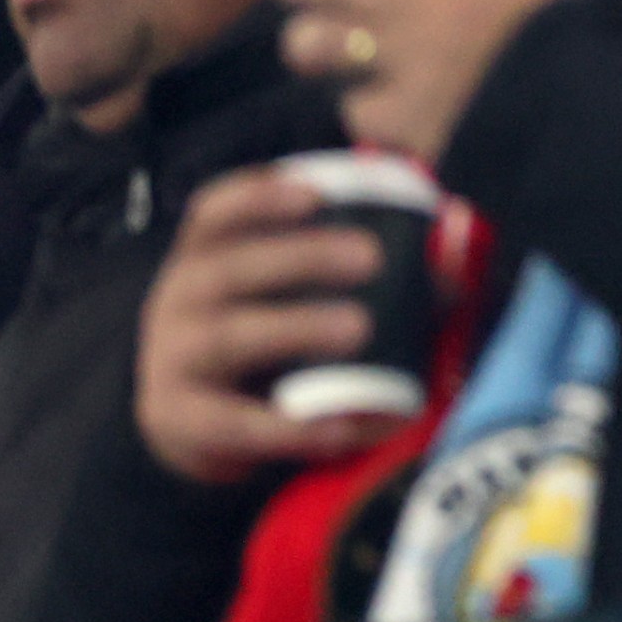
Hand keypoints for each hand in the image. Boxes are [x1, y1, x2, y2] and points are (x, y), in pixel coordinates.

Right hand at [137, 166, 418, 484]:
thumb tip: (449, 263)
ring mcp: (172, 361)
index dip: (259, 197)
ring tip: (360, 327)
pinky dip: (291, 426)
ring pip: (229, 337)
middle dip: (301, 257)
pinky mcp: (182, 422)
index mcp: (205, 256)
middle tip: (371, 257)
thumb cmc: (262, 338)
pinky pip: (235, 424)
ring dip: (296, 328)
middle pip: (229, 268)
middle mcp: (178, 300)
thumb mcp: (290, 295)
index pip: (215, 212)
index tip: (318, 194)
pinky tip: (342, 427)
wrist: (191, 425)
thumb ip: (358, 271)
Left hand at [276, 0, 563, 166]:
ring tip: (319, 50)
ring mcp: (409, 62)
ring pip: (315, 41)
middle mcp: (430, 4)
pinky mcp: (401, 118)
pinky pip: (353, 108)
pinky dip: (362, 108)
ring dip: (309, 44)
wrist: (587, 120)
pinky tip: (384, 107)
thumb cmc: (572, 47)